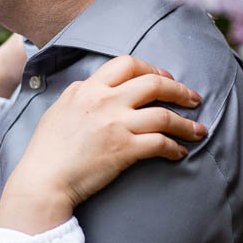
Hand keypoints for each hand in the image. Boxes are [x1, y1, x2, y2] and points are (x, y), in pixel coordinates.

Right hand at [0, 56, 204, 234]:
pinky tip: (179, 152)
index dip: (152, 68)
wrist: (43, 179)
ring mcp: (116, 125)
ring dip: (186, 123)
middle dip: (179, 90)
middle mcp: (105, 101)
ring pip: (164, 115)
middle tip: (193, 99)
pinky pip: (160, 143)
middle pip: (154, 83)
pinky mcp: (124, 150)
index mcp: (89, 88)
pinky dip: (174, 147)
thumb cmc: (48, 148)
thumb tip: (95, 84)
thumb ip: (80, 92)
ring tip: (198, 130)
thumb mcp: (60, 108)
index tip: (165, 78)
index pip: (127, 63)